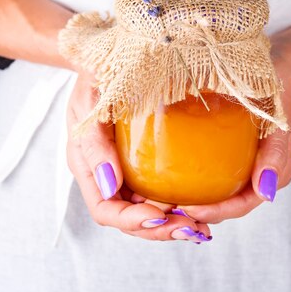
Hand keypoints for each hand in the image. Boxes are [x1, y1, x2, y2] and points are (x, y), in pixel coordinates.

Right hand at [66, 72, 211, 242]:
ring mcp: (126, 172)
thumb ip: (94, 144)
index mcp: (89, 168)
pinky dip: (179, 203)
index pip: (106, 210)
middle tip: (192, 230)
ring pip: (147, 211)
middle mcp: (107, 176)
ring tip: (201, 226)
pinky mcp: (144, 163)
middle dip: (160, 229)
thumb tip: (110, 185)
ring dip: (173, 222)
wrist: (106, 61)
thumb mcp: (89, 104)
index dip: (131, 221)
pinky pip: (159, 192)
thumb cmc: (95, 78)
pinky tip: (201, 204)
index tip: (160, 216)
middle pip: (130, 219)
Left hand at [176, 37, 290, 223]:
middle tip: (164, 210)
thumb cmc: (280, 86)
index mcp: (273, 174)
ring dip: (190, 200)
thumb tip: (265, 193)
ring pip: (215, 192)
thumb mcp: (282, 117)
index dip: (215, 212)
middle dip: (196, 212)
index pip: (241, 205)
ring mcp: (243, 163)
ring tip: (159, 198)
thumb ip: (276, 155)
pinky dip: (191, 178)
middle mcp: (256, 175)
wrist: (279, 63)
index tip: (187, 211)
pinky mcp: (230, 151)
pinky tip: (166, 172)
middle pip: (224, 205)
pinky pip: (210, 172)